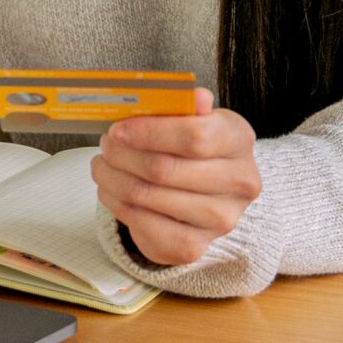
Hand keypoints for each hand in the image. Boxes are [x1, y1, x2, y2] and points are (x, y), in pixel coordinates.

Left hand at [90, 87, 259, 265]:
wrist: (209, 191)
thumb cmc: (194, 146)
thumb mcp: (193, 117)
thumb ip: (185, 105)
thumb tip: (194, 96)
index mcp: (239, 139)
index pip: (194, 137)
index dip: (149, 133)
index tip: (118, 130)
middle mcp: (239, 183)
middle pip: (165, 169)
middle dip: (123, 156)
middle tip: (105, 146)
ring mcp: (220, 219)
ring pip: (148, 197)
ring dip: (113, 179)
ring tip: (102, 165)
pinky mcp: (195, 246)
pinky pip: (144, 226)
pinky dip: (117, 205)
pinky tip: (111, 190)